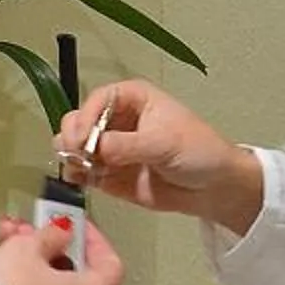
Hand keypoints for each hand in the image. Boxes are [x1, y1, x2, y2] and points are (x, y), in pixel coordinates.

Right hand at [0, 214, 124, 284]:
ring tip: (10, 241)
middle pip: (78, 273)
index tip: (72, 222)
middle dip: (54, 246)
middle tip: (36, 228)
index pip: (108, 260)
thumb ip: (52, 234)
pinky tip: (5, 265)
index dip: (91, 236)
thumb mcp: (30, 247)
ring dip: (36, 261)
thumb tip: (60, 232)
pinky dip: (28, 283)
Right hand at [55, 82, 263, 235]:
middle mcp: (117, 119)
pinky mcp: (109, 174)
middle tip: (77, 154)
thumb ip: (127, 145)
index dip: (86, 117)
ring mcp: (111, 148)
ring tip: (79, 169)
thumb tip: (96, 148)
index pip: (98, 100)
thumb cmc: (198, 151)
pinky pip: (83, 171)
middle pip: (80, 120)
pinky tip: (80, 179)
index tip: (82, 138)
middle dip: (73, 136)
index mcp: (133, 98)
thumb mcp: (164, 143)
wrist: (214, 187)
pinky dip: (77, 174)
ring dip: (71, 156)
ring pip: (75, 146)